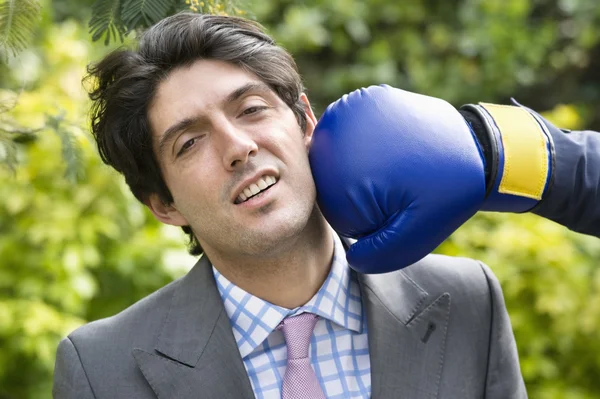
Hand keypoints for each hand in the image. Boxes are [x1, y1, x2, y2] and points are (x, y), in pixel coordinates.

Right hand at [309, 85, 551, 272]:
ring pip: (336, 162)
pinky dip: (363, 147)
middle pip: (332, 184)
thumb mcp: (418, 234)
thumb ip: (381, 254)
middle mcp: (338, 132)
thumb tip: (352, 259)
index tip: (399, 206)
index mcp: (346, 169)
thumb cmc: (447, 192)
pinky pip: (347, 137)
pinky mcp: (360, 100)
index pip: (337, 213)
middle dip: (363, 194)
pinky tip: (390, 150)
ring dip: (360, 171)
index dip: (369, 220)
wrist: (476, 145)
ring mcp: (348, 110)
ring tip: (396, 168)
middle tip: (401, 186)